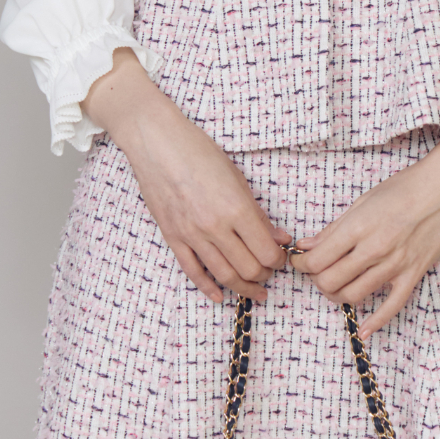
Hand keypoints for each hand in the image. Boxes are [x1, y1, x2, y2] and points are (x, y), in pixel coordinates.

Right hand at [82, 47, 291, 303]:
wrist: (157, 143)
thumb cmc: (199, 151)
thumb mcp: (236, 177)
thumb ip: (257, 213)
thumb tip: (278, 238)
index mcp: (236, 208)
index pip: (267, 252)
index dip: (279, 260)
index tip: (282, 257)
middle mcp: (215, 227)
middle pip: (248, 269)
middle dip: (264, 275)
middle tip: (270, 272)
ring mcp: (192, 235)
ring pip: (224, 276)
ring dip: (243, 287)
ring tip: (255, 289)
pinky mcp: (173, 237)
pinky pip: (193, 272)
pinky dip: (208, 288)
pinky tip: (219, 295)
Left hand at [291, 112, 439, 335]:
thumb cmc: (405, 187)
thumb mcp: (364, 200)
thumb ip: (335, 227)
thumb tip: (308, 244)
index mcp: (358, 227)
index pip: (317, 259)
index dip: (302, 263)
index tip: (301, 260)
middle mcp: (374, 250)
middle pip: (330, 281)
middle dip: (316, 279)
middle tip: (317, 270)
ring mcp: (395, 265)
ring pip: (353, 295)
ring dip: (337, 294)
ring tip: (335, 283)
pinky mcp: (413, 275)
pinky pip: (391, 307)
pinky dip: (375, 322)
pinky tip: (363, 330)